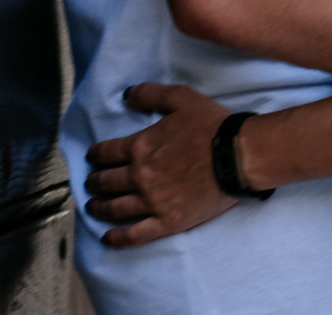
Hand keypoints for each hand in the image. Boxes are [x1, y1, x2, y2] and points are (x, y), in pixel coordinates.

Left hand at [84, 83, 238, 247]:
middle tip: (91, 182)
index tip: (93, 157)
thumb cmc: (213, 125)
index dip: (95, 154)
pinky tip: (107, 238)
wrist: (239, 155)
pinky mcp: (166, 221)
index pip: (106, 153)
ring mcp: (151, 201)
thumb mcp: (183, 99)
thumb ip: (152, 94)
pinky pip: (134, 234)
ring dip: (99, 207)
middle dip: (94, 181)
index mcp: (140, 146)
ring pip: (114, 208)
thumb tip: (126, 95)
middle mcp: (139, 176)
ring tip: (93, 207)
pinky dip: (117, 238)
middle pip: (106, 182)